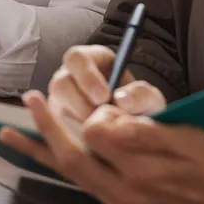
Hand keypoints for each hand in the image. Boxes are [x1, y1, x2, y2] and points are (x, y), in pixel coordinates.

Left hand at [1, 91, 203, 203]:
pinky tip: (39, 152)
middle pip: (70, 158)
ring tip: (8, 133)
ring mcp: (117, 200)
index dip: (92, 114)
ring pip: (67, 171)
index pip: (95, 136)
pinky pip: (77, 179)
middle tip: (28, 99)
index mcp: (140, 172)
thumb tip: (102, 123)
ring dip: (38, 149)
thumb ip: (140, 133)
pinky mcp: (117, 201)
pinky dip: (55, 163)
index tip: (101, 100)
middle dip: (45, 128)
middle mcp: (122, 192)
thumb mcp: (183, 138)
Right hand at [47, 43, 165, 128]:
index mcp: (90, 61)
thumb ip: (142, 96)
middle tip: (99, 119)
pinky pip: (54, 130)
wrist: (134, 134)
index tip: (104, 97)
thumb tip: (122, 100)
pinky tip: (91, 146)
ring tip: (100, 134)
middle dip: (80, 104)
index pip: (76, 58)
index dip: (87, 76)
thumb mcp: (149, 100)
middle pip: (60, 84)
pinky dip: (72, 139)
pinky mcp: (56, 125)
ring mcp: (59, 102)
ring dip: (76, 123)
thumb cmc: (139, 110)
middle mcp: (69, 78)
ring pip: (55, 108)